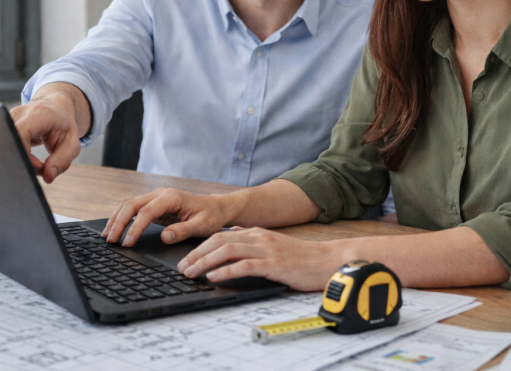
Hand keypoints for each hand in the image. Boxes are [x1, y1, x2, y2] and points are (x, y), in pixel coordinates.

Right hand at [10, 83, 89, 182]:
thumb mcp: (71, 144)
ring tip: (37, 162)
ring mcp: (8, 119)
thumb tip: (47, 177)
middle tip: (41, 168)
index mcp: (38, 114)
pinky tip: (30, 157)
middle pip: (11, 142)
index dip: (24, 153)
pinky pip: (8, 147)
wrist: (55, 108)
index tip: (37, 166)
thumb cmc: (63, 125)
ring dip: (22, 160)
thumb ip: (62, 161)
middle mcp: (19, 113)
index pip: (21, 132)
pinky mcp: (3, 127)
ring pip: (8, 147)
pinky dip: (19, 157)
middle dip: (24, 161)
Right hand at [103, 188, 237, 246]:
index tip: (127, 243)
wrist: (216, 207)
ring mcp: (155, 198)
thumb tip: (164, 237)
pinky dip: (122, 217)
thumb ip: (182, 231)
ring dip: (116, 219)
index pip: (146, 212)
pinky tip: (115, 229)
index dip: (134, 228)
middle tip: (110, 241)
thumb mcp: (202, 226)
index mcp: (171, 197)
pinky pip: (133, 209)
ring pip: (128, 204)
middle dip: (119, 222)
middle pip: (131, 205)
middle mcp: (160, 194)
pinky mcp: (153, 205)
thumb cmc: (211, 216)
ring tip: (107, 236)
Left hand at [176, 227, 344, 291]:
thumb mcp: (273, 246)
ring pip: (227, 251)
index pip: (220, 236)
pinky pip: (244, 266)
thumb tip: (233, 242)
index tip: (186, 259)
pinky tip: (214, 277)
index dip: (200, 247)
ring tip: (191, 273)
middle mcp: (259, 238)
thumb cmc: (302, 258)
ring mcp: (266, 250)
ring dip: (205, 262)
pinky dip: (226, 271)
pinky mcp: (274, 265)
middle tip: (182, 267)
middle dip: (196, 254)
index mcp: (256, 233)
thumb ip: (254, 244)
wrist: (328, 260)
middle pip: (218, 241)